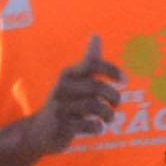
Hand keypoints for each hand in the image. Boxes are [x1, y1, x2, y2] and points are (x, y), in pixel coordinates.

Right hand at [26, 40, 127, 156]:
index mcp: (68, 75)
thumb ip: (88, 62)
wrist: (40, 131)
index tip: (125, 81)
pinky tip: (98, 128)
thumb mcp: (74, 81)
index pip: (92, 64)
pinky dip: (98, 127)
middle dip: (114, 96)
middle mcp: (63, 88)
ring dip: (108, 114)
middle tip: (116, 105)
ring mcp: (61, 107)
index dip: (112, 70)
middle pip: (96, 87)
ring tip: (109, 118)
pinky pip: (88, 125)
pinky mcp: (61, 126)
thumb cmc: (65, 103)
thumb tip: (96, 35)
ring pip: (95, 106)